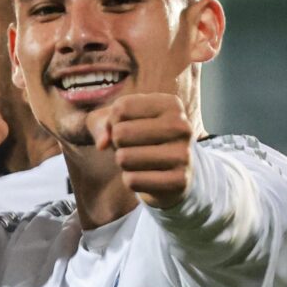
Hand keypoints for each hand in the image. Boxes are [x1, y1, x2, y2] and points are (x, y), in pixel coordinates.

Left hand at [87, 93, 192, 208]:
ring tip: (138, 161)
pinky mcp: (180, 181)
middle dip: (117, 143)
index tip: (127, 126)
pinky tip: (145, 176)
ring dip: (123, 162)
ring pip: (124, 158)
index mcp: (171, 104)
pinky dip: (130, 180)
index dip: (113, 121)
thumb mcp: (119, 122)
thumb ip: (102, 124)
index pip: (121, 107)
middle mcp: (182, 126)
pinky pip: (133, 181)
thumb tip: (102, 144)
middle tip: (132, 147)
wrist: (172, 172)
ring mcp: (184, 155)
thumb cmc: (140, 139)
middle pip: (121, 133)